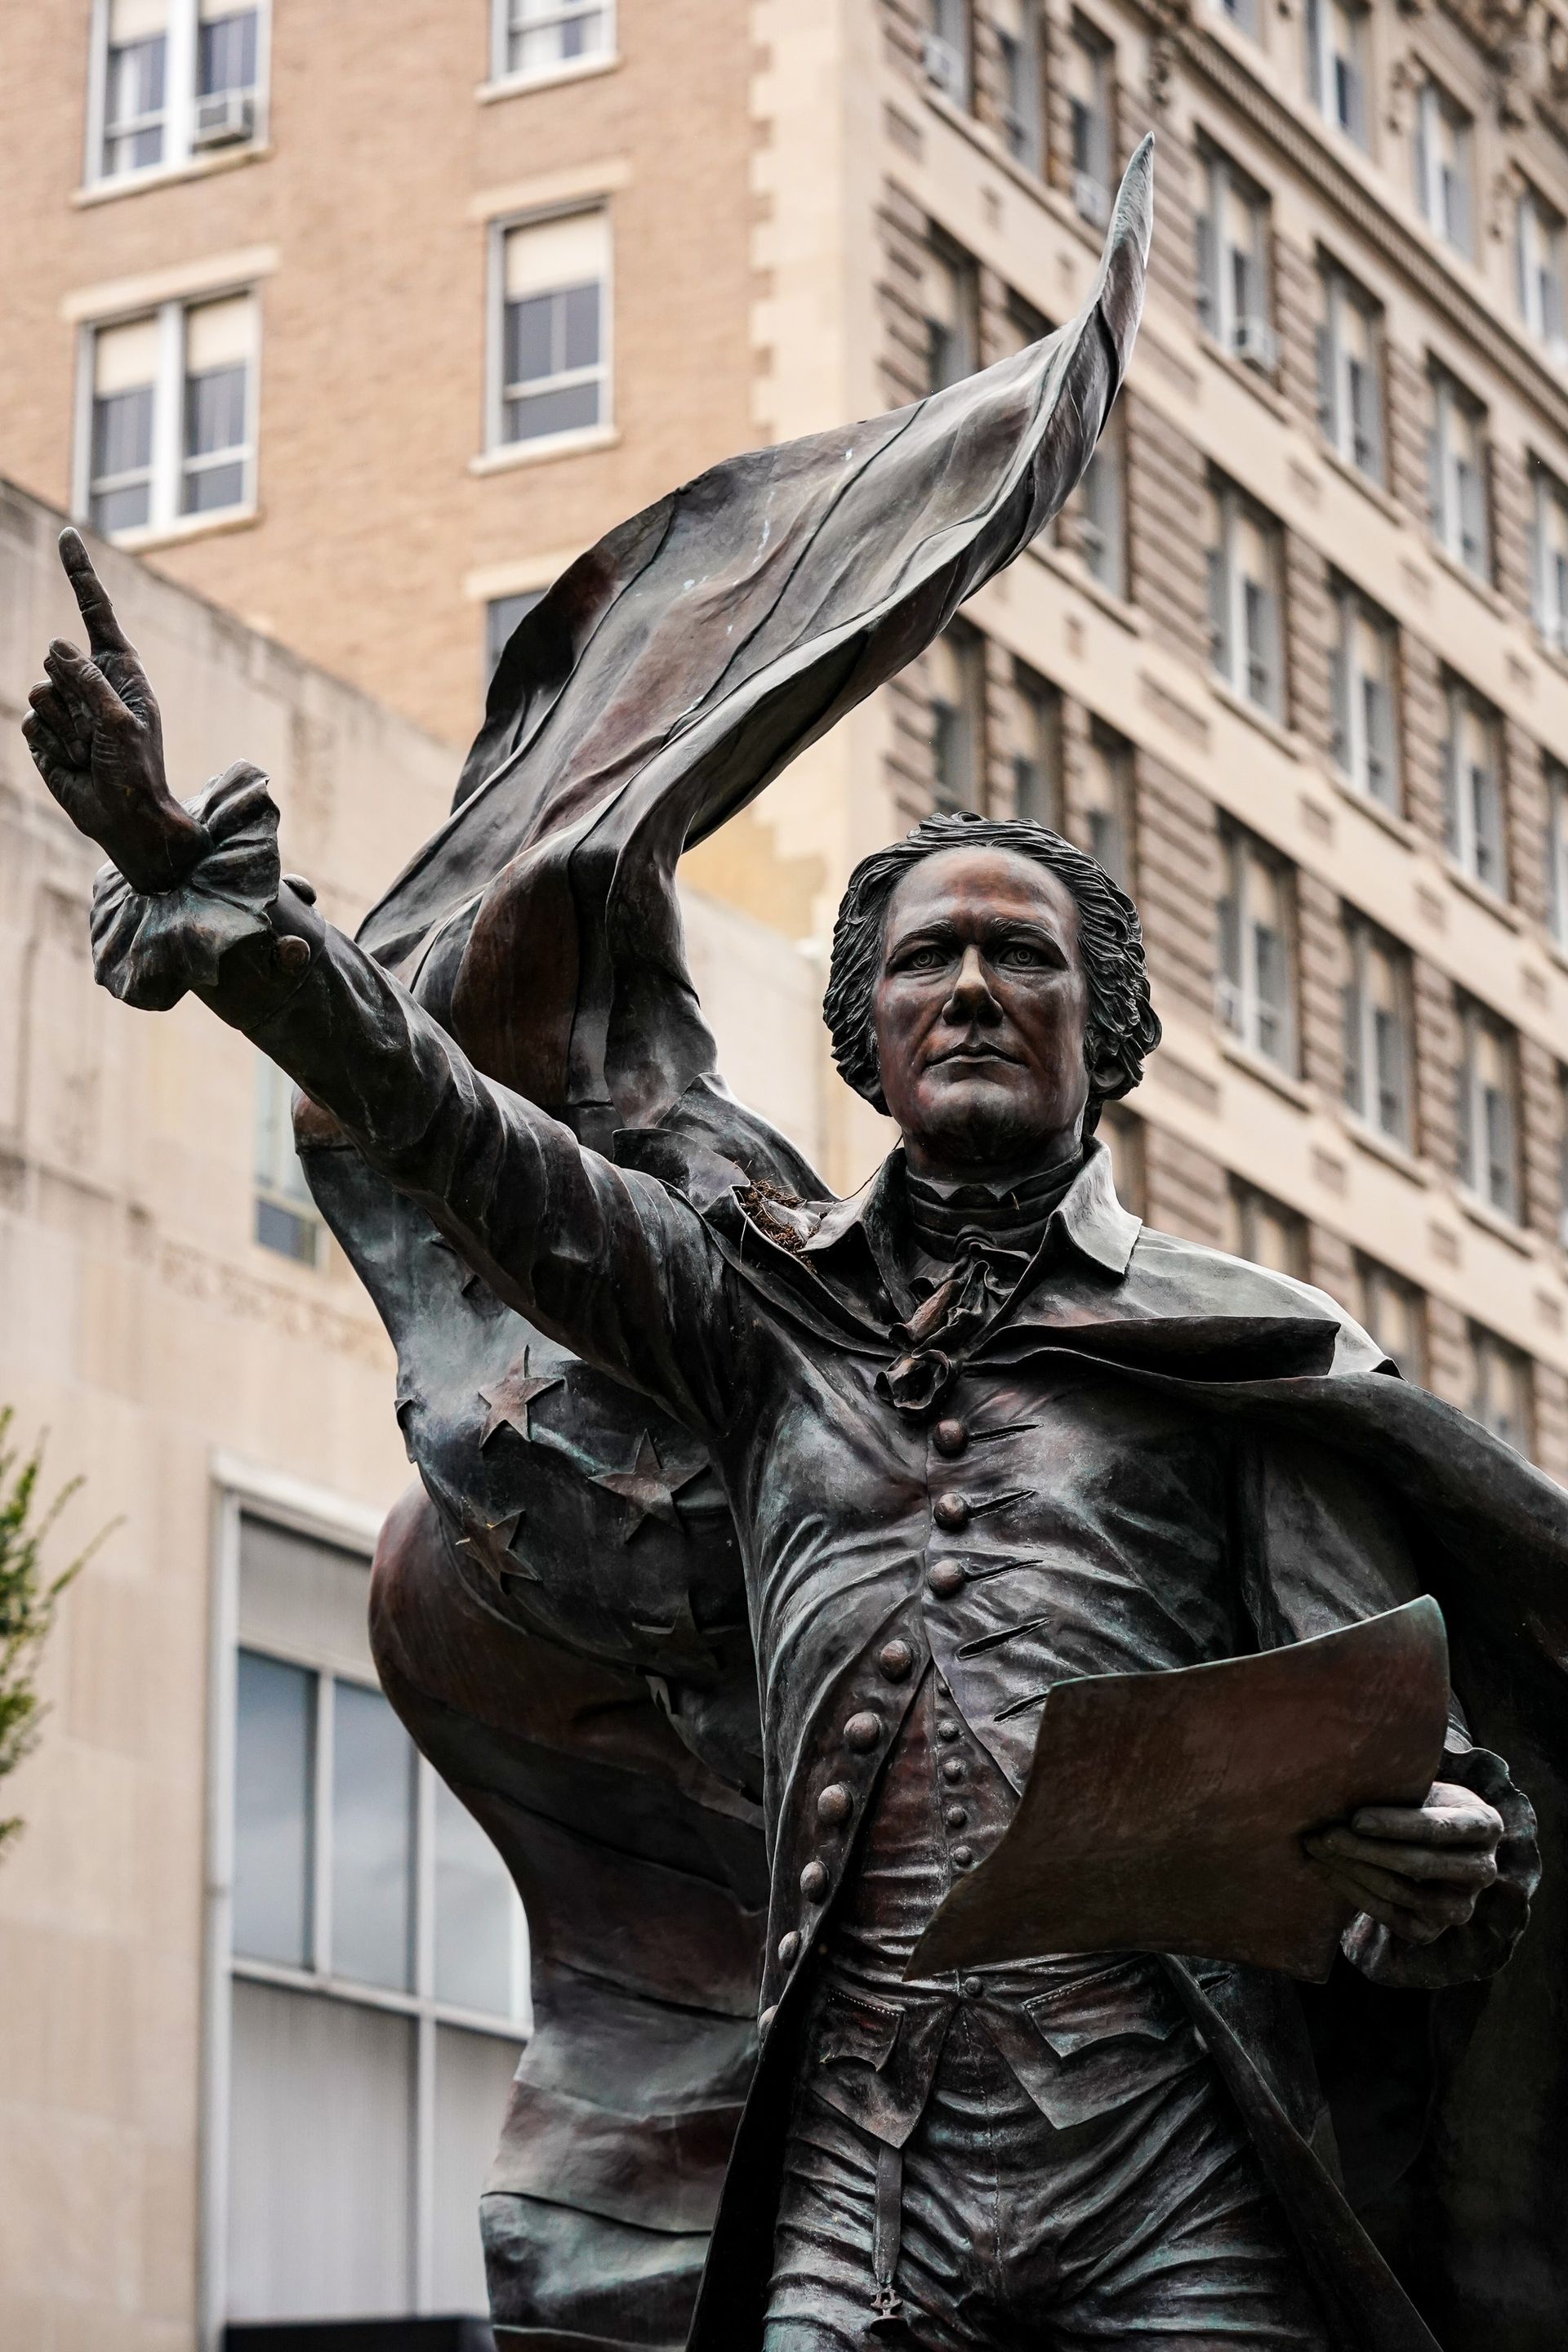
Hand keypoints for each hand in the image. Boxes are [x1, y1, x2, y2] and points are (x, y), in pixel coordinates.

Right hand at [23, 528, 206, 892]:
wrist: (124, 818)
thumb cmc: (136, 770)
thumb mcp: (122, 721)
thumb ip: (90, 680)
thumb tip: (57, 647)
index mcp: (121, 670)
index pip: (95, 612)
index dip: (80, 574)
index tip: (66, 534)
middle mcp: (91, 682)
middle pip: (55, 656)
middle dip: (72, 694)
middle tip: (98, 730)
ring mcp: (65, 707)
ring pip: (38, 690)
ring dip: (64, 725)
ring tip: (90, 751)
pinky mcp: (45, 733)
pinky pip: (28, 722)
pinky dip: (49, 744)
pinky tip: (72, 762)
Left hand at [1304, 1781, 1502, 1945]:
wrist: (1433, 1847)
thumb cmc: (1423, 1805)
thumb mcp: (1423, 1789)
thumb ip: (1400, 1787)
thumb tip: (1343, 1782)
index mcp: (1485, 1824)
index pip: (1438, 1827)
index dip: (1395, 1824)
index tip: (1354, 1818)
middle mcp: (1482, 1869)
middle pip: (1419, 1863)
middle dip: (1365, 1849)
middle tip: (1324, 1834)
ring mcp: (1461, 1906)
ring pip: (1402, 1892)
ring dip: (1352, 1870)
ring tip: (1316, 1847)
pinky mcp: (1433, 1930)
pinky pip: (1391, 1916)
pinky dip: (1353, 1892)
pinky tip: (1325, 1870)